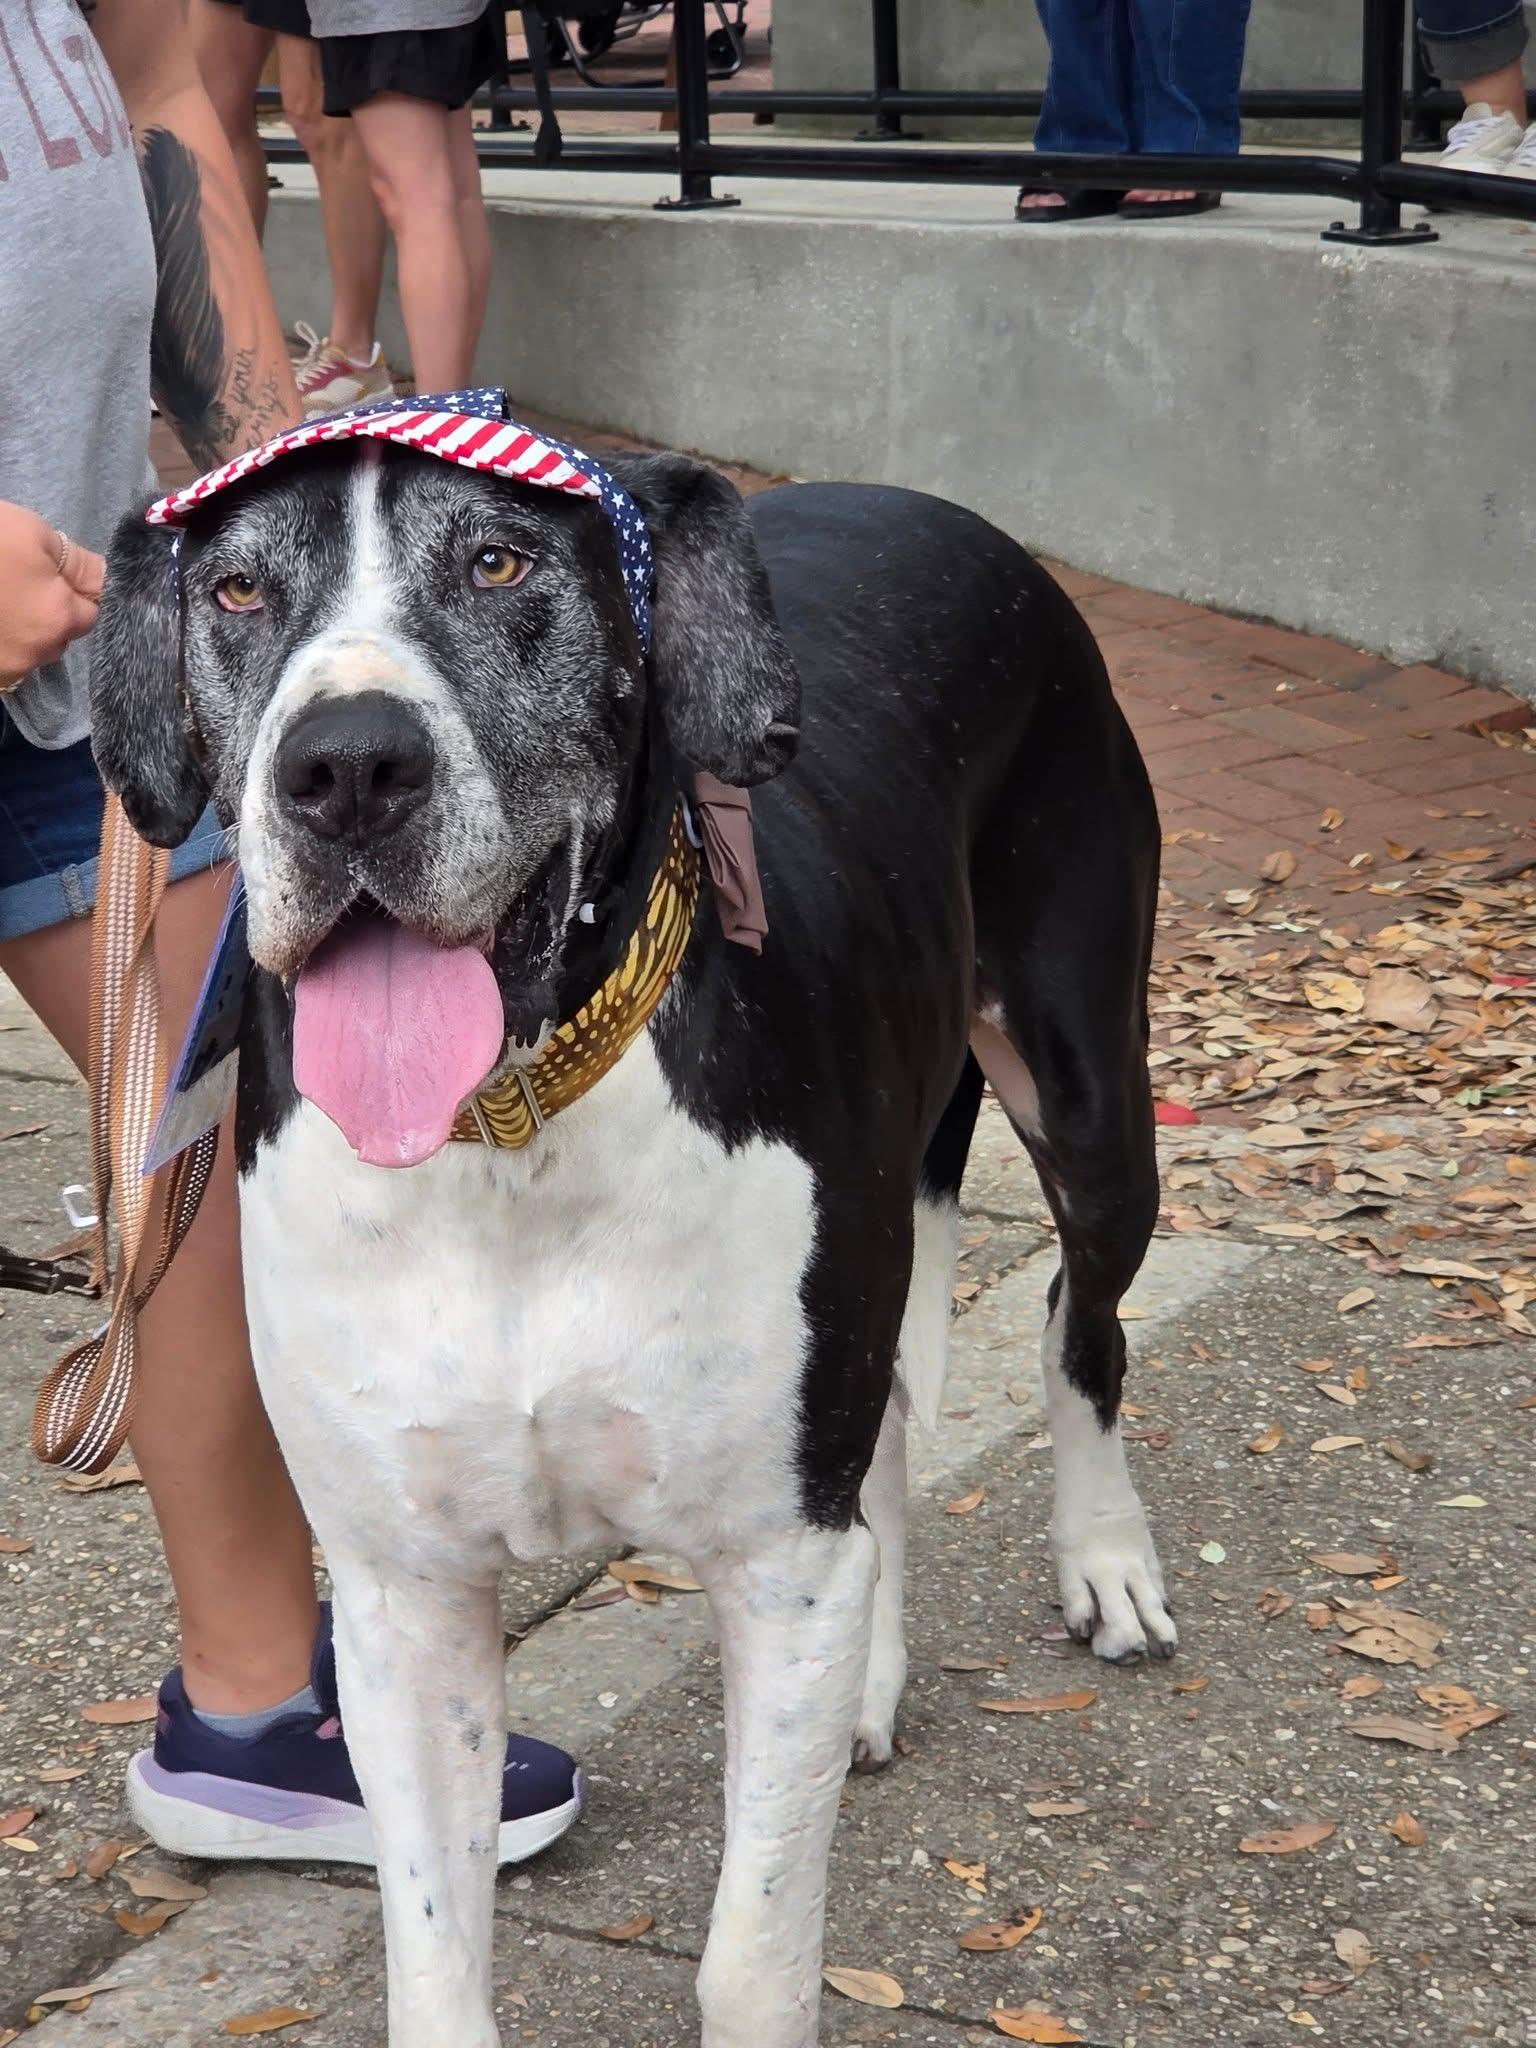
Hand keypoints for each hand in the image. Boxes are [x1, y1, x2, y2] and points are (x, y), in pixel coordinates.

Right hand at [0, 501, 105, 692]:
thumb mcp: (33, 534)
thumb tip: (106, 580)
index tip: (59, 574)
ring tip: (0, 598)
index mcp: (59, 619)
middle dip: (50, 613)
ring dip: (21, 629)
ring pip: (30, 650)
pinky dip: (0, 640)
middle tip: (20, 580)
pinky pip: (4, 659)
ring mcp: (4, 669)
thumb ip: (78, 563)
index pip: (94, 613)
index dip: (78, 591)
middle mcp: (35, 654)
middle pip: (60, 636)